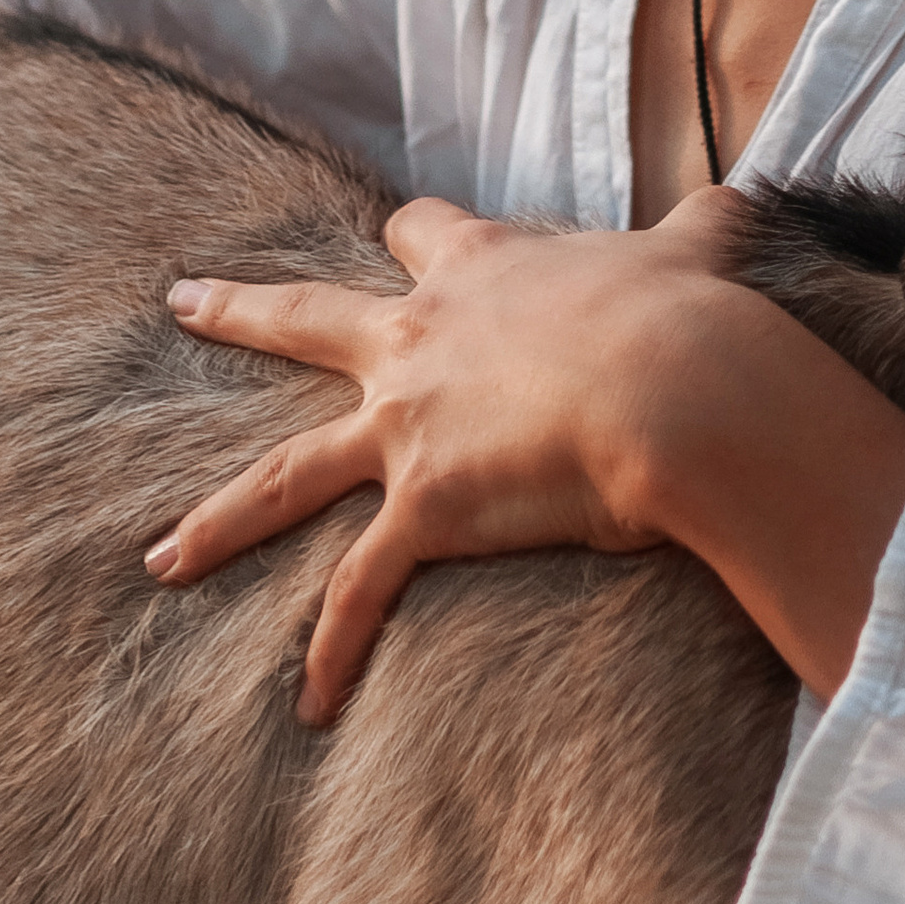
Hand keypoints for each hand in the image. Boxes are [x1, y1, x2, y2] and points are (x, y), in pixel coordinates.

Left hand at [152, 188, 763, 724]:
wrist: (679, 383)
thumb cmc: (690, 313)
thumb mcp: (698, 247)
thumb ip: (706, 224)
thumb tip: (744, 200)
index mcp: (483, 270)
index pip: (424, 235)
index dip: (417, 238)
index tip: (403, 234)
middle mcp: (421, 341)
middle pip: (304, 319)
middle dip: (238, 312)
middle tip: (182, 301)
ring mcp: (408, 427)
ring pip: (283, 474)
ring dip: (218, 522)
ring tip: (160, 556)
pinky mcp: (422, 510)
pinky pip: (358, 591)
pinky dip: (331, 650)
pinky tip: (308, 703)